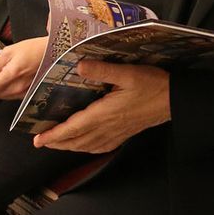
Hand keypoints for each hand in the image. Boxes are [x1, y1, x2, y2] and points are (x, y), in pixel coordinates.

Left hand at [0, 37, 48, 100]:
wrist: (53, 53)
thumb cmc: (34, 49)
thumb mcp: (9, 51)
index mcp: (11, 75)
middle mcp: (17, 87)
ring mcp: (23, 92)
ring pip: (1, 97)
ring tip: (2, 75)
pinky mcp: (28, 93)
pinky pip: (11, 96)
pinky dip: (7, 89)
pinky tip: (11, 79)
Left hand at [32, 61, 170, 153]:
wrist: (175, 100)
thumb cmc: (154, 85)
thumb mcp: (128, 72)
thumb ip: (103, 70)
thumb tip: (79, 65)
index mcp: (105, 113)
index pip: (73, 128)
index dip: (54, 135)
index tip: (38, 139)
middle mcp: (108, 127)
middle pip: (76, 141)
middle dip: (57, 143)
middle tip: (42, 142)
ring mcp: (117, 133)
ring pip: (87, 146)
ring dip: (70, 147)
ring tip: (58, 144)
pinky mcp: (125, 134)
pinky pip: (101, 147)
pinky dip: (87, 148)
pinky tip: (85, 145)